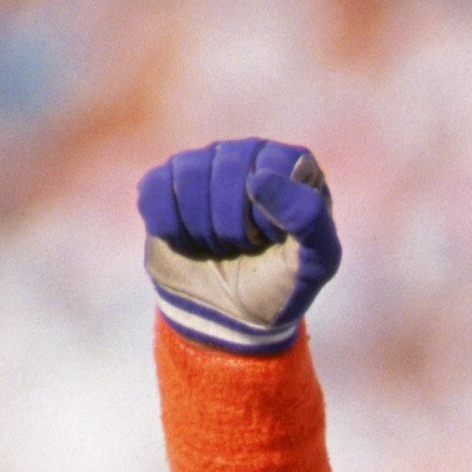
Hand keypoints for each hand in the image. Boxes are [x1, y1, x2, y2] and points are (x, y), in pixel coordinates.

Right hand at [138, 137, 341, 351]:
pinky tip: (188, 243)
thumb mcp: (316, 263)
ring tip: (218, 247)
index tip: (271, 241)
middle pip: (225, 167)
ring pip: (187, 175)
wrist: (231, 317)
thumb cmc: (279, 285)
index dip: (265, 214)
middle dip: (231, 225)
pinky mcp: (167, 183)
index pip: (270, 167)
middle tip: (243, 248)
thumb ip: (310, 219)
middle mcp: (249, 154)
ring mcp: (206, 164)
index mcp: (293, 165)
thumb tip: (258, 179)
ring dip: (200, 228)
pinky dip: (169, 228)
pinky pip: (155, 190)